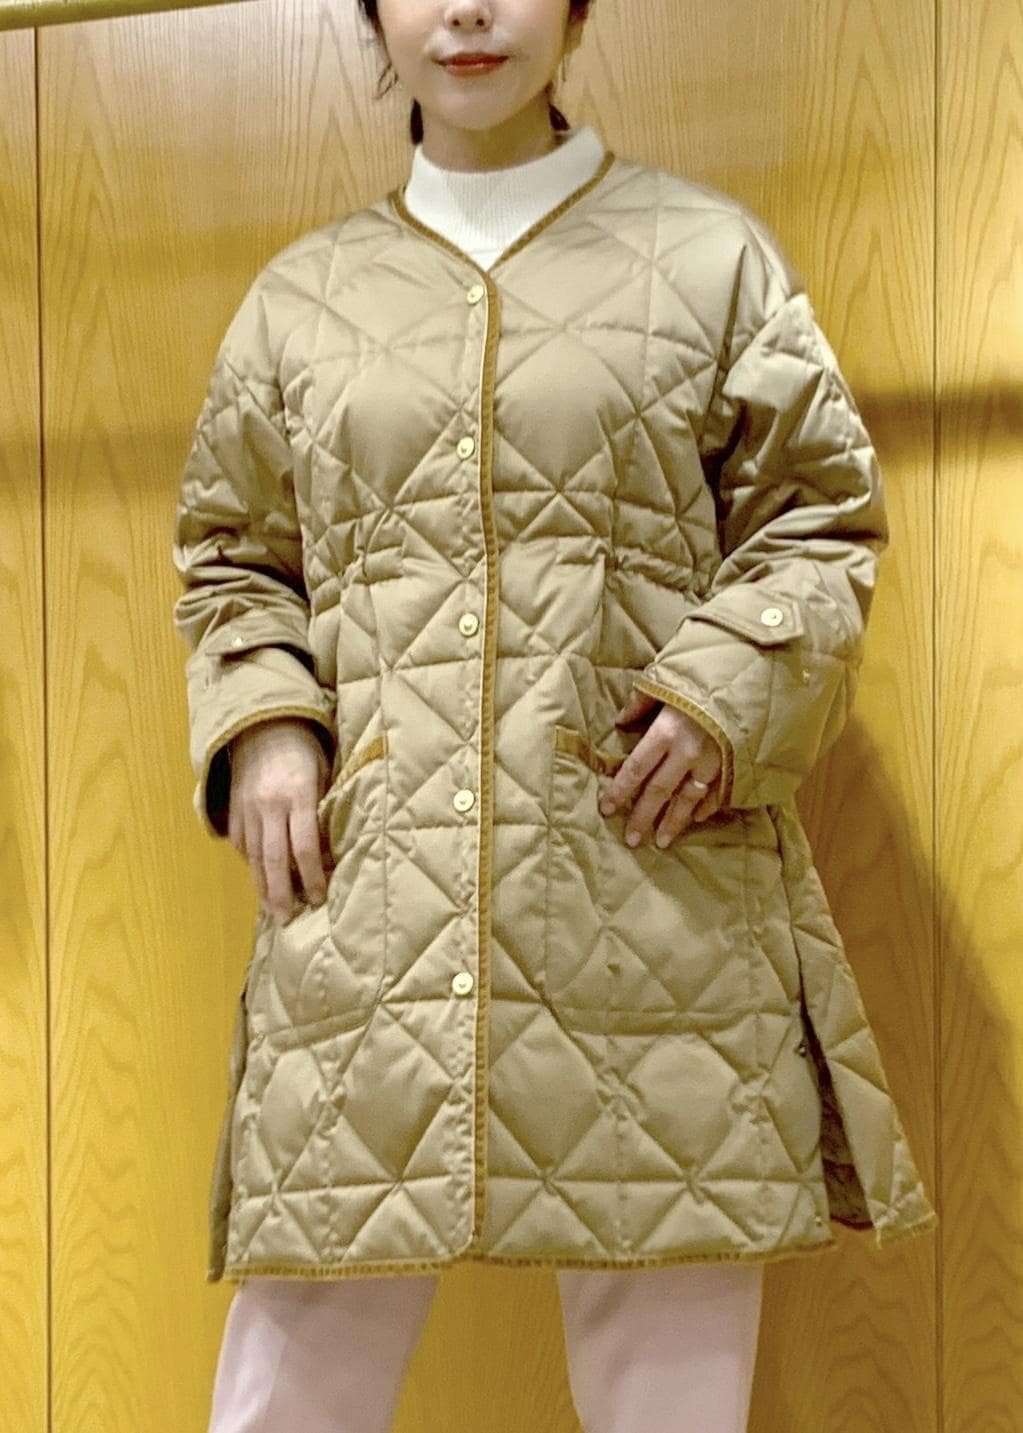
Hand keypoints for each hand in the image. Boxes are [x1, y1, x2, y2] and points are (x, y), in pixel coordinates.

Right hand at [226, 717, 330, 924]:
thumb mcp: (324, 773)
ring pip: (255, 856)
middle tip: (287, 920)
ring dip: (263, 887)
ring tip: (271, 912)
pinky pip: (242, 844)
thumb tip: (334, 849)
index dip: (312, 876)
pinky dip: (251, 864)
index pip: (305, 846)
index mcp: (297, 795)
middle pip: (275, 859)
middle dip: (281, 893)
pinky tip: (260, 880)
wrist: (262, 725)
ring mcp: (248, 808)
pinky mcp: (234, 808)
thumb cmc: (304, 750)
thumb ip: (326, 808)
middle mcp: (269, 805)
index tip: (319, 898)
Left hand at [598, 688, 721, 848]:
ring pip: (688, 799)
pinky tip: (698, 818)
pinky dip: (706, 806)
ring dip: (674, 822)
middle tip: (632, 840)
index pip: (636, 769)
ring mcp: (713, 761)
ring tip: (662, 841)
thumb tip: (620, 720)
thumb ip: (641, 701)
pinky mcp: (733, 763)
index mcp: (666, 731)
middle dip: (643, 817)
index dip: (620, 791)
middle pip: (659, 791)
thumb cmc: (705, 672)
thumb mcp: (666, 680)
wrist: (755, 674)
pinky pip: (716, 791)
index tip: (606, 809)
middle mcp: (687, 752)